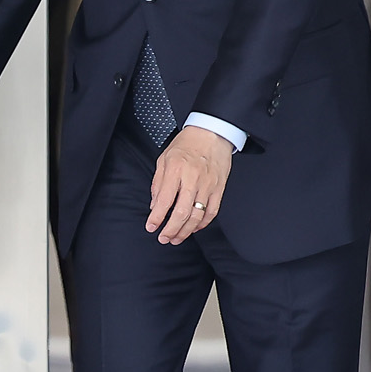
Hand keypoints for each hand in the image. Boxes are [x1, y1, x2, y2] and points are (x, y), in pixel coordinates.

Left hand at [148, 124, 232, 243]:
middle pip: (182, 212)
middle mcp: (193, 179)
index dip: (156, 217)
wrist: (212, 133)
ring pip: (197, 216)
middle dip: (171, 229)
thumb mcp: (164, 159)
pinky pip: (212, 212)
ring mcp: (208, 185)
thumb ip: (158, 183)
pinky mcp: (219, 189)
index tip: (151, 227)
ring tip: (176, 238)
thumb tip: (154, 205)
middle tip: (163, 238)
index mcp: (176, 170)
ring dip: (186, 231)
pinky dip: (202, 224)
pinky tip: (193, 228)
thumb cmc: (186, 145)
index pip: (164, 200)